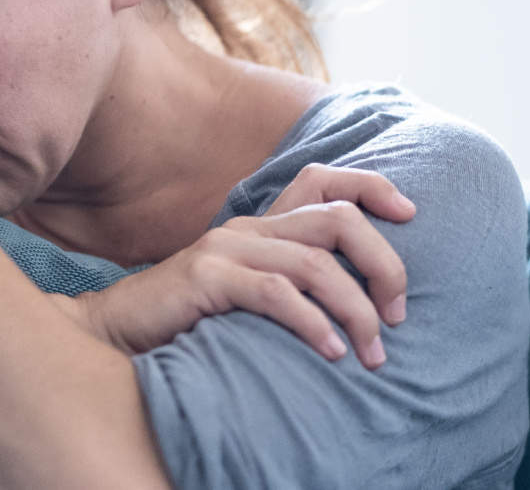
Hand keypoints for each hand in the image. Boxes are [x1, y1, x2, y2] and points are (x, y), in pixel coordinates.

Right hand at [63, 163, 413, 368]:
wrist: (115, 330)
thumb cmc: (187, 320)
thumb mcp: (245, 293)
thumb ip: (287, 284)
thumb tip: (357, 301)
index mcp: (259, 224)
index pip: (323, 178)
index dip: (372, 186)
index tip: (413, 215)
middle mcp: (247, 227)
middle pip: (337, 219)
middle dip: (383, 263)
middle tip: (398, 313)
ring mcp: (225, 249)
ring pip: (315, 263)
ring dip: (356, 310)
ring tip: (372, 351)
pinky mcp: (207, 278)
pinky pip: (276, 293)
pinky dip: (312, 323)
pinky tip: (331, 351)